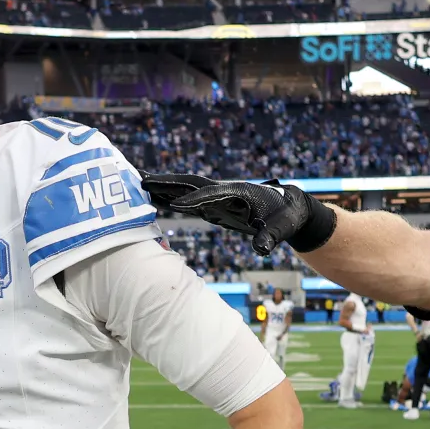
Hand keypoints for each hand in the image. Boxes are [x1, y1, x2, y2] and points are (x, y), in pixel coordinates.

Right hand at [141, 173, 324, 255]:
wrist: (290, 207)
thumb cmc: (287, 216)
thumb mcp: (283, 227)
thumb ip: (272, 237)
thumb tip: (262, 249)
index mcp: (239, 191)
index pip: (212, 194)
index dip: (194, 200)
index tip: (174, 205)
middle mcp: (225, 190)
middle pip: (191, 183)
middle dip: (168, 183)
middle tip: (142, 179)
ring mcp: (218, 196)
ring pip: (187, 189)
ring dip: (164, 187)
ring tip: (139, 183)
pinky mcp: (215, 205)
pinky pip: (190, 199)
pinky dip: (172, 197)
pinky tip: (156, 199)